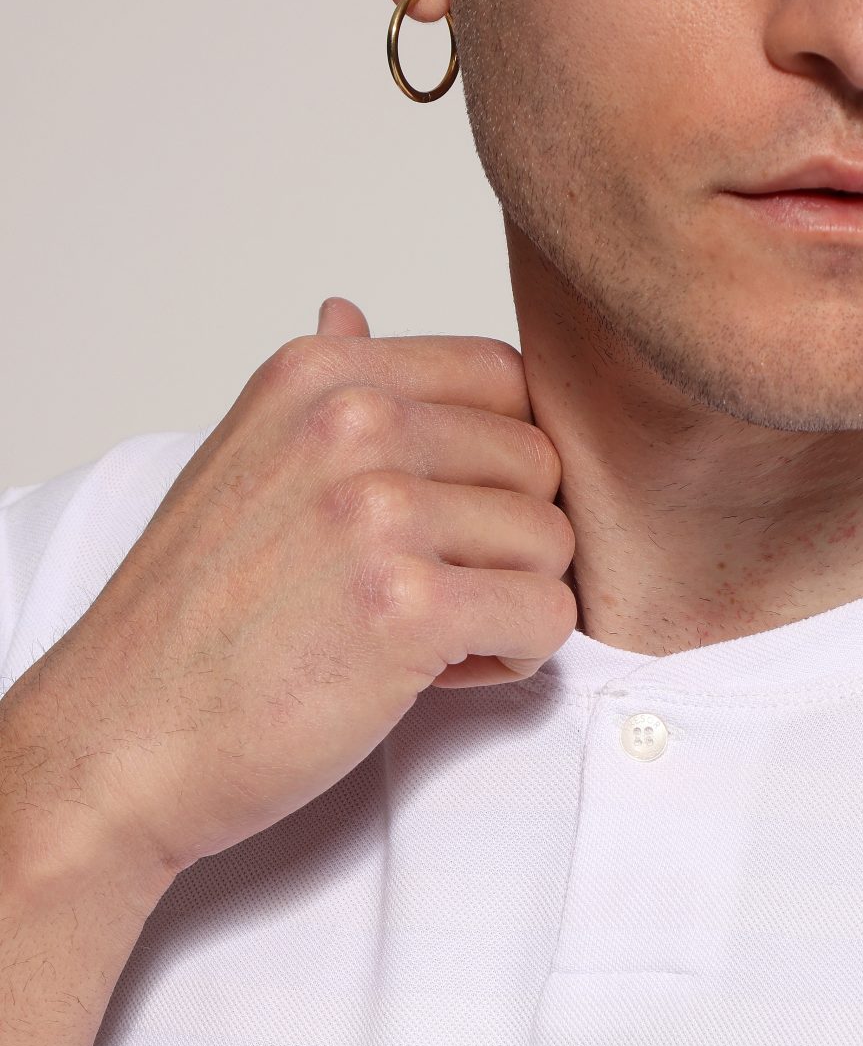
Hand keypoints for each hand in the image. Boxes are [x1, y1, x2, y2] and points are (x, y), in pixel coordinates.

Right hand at [0, 297, 577, 886]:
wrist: (127, 735)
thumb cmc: (197, 616)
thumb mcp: (246, 461)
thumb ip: (326, 395)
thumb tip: (350, 310)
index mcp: (319, 375)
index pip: (507, 377)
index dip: (500, 464)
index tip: (442, 519)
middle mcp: (350, 423)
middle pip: (541, 463)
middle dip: (508, 541)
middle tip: (426, 592)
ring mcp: (377, 510)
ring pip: (553, 542)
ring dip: (508, 603)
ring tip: (421, 634)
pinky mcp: (408, 606)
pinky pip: (548, 617)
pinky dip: (509, 659)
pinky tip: (432, 673)